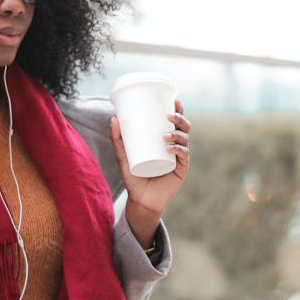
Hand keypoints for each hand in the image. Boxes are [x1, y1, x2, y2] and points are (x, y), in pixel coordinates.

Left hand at [110, 100, 190, 244]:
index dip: (178, 110)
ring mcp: (179, 159)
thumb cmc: (134, 177)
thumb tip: (113, 118)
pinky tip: (171, 147)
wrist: (140, 200)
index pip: (175, 122)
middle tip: (168, 116)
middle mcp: (175, 147)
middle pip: (184, 128)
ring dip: (177, 134)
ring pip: (185, 140)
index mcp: (166, 140)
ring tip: (165, 135)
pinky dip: (178, 149)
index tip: (173, 100)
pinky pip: (183, 156)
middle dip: (180, 119)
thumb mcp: (123, 156)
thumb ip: (117, 139)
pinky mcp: (181, 170)